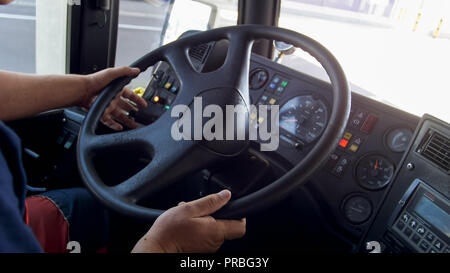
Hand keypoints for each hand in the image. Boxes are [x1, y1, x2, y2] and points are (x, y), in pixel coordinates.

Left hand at [78, 66, 147, 130]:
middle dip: (133, 113)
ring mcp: (107, 106)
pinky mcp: (100, 112)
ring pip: (119, 115)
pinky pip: (109, 121)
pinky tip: (120, 127)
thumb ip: (125, 71)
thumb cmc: (94, 80)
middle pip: (126, 107)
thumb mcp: (112, 73)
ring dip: (127, 121)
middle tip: (140, 118)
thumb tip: (136, 70)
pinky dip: (115, 125)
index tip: (144, 105)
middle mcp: (113, 98)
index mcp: (117, 89)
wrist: (82, 89)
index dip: (138, 100)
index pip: (131, 95)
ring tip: (133, 126)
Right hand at [131, 190, 245, 252]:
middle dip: (214, 215)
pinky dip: (198, 229)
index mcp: (215, 231)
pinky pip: (204, 236)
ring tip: (188, 216)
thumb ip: (210, 202)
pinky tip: (186, 224)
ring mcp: (207, 248)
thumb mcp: (189, 209)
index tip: (232, 207)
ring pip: (213, 230)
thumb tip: (226, 195)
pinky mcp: (200, 250)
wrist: (157, 248)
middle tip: (199, 210)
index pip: (240, 227)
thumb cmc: (169, 231)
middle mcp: (215, 243)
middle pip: (225, 226)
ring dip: (203, 221)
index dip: (240, 216)